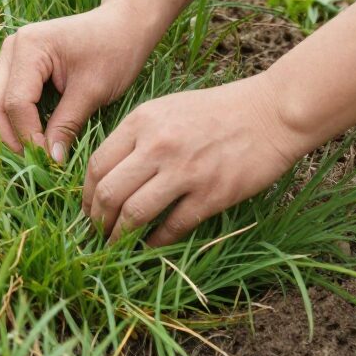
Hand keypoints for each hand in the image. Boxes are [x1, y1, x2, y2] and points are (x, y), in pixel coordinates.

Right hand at [0, 3, 160, 162]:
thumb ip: (67, 124)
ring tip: (34, 154)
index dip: (28, 137)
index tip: (50, 160)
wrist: (124, 26)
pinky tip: (33, 138)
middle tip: (36, 163)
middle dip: (9, 139)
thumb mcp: (93, 90)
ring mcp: (9, 57)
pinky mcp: (15, 67)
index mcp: (29, 47)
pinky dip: (12, 123)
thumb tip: (50, 161)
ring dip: (6, 133)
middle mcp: (11, 49)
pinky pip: (1, 100)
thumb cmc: (114, 51)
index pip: (15, 103)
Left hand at [80, 76, 312, 247]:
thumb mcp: (167, 109)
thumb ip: (138, 136)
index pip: (98, 164)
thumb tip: (110, 174)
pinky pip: (172, 227)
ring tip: (116, 246)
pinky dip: (155, 242)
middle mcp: (157, 145)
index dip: (86, 194)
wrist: (269, 112)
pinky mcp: (211, 194)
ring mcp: (184, 171)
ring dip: (120, 236)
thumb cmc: (218, 110)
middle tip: (97, 233)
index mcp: (142, 121)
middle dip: (97, 220)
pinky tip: (149, 246)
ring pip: (134, 213)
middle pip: (109, 192)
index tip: (88, 208)